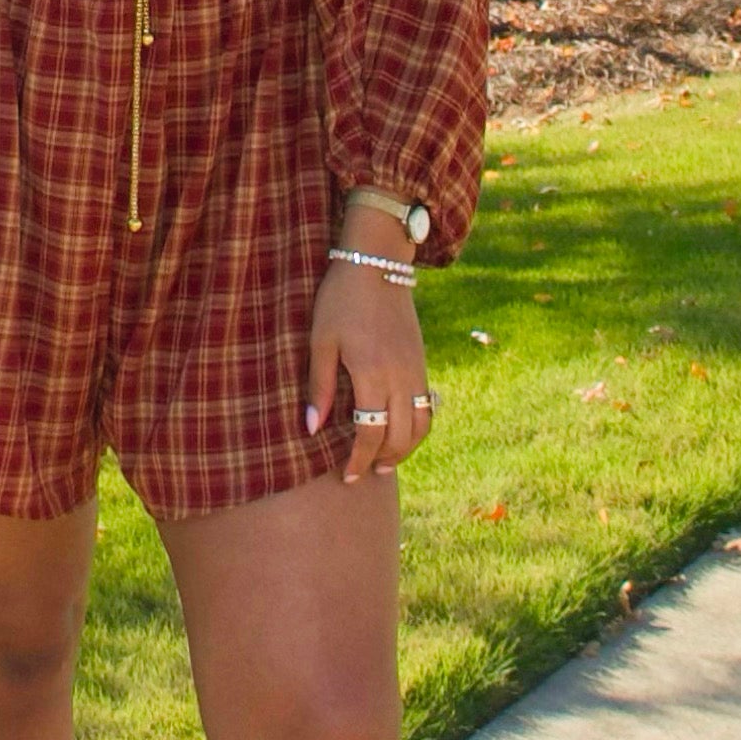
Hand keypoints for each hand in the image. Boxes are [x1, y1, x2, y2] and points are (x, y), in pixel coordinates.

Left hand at [306, 255, 431, 487]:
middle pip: (400, 436)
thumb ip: (318, 387)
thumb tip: (312, 429)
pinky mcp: (423, 361)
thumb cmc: (340, 299)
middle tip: (364, 474)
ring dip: (406, 449)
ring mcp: (417, 369)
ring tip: (386, 461)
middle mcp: (401, 377)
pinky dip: (418, 428)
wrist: (378, 262)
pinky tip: (402, 432)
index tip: (348, 476)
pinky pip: (427, 406)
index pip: (370, 433)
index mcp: (372, 374)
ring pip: (421, 425)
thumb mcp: (321, 340)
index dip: (358, 460)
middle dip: (382, 460)